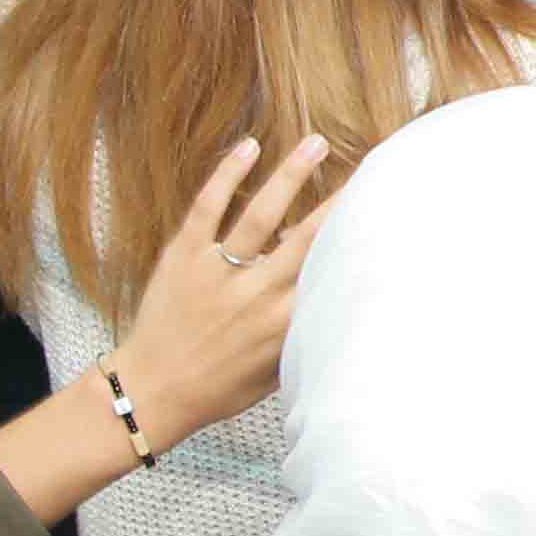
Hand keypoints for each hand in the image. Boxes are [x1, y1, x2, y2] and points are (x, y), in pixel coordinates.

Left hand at [106, 134, 338, 450]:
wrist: (153, 392)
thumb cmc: (219, 388)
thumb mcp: (276, 373)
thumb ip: (307, 337)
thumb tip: (341, 307)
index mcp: (284, 322)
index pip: (330, 271)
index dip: (358, 242)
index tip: (383, 216)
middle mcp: (256, 293)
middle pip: (306, 236)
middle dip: (339, 199)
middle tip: (365, 168)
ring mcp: (217, 272)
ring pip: (261, 214)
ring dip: (292, 174)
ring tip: (316, 143)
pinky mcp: (183, 257)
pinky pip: (208, 209)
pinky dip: (228, 175)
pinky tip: (249, 147)